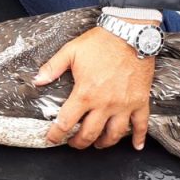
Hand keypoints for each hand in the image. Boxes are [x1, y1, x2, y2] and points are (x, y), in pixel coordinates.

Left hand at [34, 25, 156, 150]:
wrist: (131, 33)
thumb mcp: (71, 51)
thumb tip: (37, 80)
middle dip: (79, 142)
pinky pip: (141, 124)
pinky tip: (137, 146)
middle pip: (89, 134)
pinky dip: (140, 137)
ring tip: (98, 144)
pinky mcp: (140, 101)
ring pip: (114, 134)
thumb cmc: (102, 42)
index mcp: (85, 93)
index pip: (66, 122)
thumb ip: (53, 67)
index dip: (56, 134)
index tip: (52, 138)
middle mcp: (105, 104)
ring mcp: (124, 105)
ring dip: (104, 143)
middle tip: (74, 143)